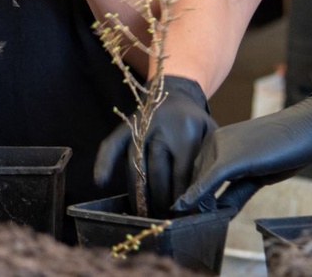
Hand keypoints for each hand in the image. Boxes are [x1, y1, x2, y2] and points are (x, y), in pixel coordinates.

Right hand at [93, 75, 215, 215]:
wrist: (176, 92)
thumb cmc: (196, 122)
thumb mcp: (212, 137)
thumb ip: (209, 163)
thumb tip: (206, 200)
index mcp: (188, 134)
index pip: (182, 174)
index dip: (182, 197)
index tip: (182, 215)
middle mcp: (163, 131)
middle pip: (158, 173)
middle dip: (160, 200)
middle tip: (162, 219)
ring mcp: (142, 127)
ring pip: (136, 164)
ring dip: (137, 191)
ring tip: (142, 212)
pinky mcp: (127, 126)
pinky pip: (112, 144)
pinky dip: (104, 161)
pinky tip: (100, 181)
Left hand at [174, 84, 311, 213]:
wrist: (309, 128)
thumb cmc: (287, 150)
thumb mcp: (257, 175)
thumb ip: (236, 191)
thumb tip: (219, 211)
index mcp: (218, 141)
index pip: (199, 173)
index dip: (194, 196)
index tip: (186, 214)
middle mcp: (214, 142)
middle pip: (196, 179)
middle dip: (192, 202)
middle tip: (184, 222)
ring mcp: (221, 148)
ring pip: (200, 182)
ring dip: (194, 205)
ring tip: (189, 223)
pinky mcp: (231, 159)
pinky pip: (209, 182)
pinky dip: (196, 198)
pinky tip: (185, 209)